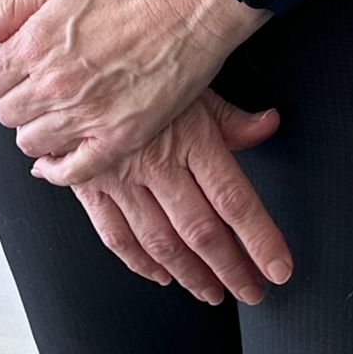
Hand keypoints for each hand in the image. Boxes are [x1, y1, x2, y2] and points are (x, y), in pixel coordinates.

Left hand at [0, 0, 261, 185]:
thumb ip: (12, 11)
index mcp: (35, 44)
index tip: (9, 73)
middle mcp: (54, 84)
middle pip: (6, 115)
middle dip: (16, 102)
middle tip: (37, 91)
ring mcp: (87, 114)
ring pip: (32, 144)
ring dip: (37, 131)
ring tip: (57, 116)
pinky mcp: (121, 136)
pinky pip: (73, 172)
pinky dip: (59, 170)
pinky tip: (59, 160)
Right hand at [73, 87, 293, 302]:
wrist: (74, 61)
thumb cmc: (141, 67)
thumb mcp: (193, 82)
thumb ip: (231, 117)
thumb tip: (269, 125)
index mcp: (190, 135)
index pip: (234, 199)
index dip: (259, 239)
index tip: (278, 268)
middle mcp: (156, 161)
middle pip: (201, 230)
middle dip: (230, 269)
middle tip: (251, 291)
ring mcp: (120, 177)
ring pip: (160, 241)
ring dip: (190, 274)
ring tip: (212, 292)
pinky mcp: (88, 184)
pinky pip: (115, 235)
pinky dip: (140, 262)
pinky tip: (160, 274)